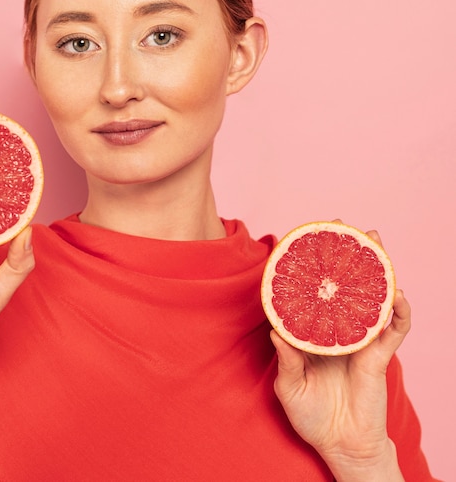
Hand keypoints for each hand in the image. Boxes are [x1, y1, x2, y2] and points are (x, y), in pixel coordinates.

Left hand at [270, 229, 409, 479]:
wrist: (340, 445)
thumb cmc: (311, 415)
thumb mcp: (289, 387)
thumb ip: (285, 361)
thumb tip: (274, 331)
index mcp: (313, 333)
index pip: (313, 292)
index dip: (312, 267)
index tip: (307, 239)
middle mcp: (337, 330)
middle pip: (345, 286)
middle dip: (349, 256)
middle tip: (349, 227)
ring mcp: (359, 340)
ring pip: (371, 299)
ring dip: (377, 271)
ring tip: (378, 245)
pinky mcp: (378, 356)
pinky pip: (392, 331)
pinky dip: (398, 313)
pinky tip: (397, 294)